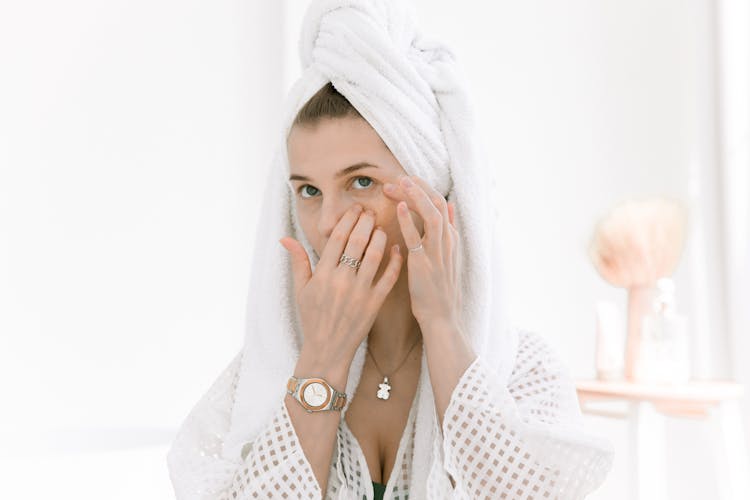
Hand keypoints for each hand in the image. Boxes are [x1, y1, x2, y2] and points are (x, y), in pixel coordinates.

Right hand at [279, 204, 403, 365]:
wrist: (327, 350)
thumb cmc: (312, 319)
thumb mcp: (301, 290)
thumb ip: (298, 261)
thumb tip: (285, 238)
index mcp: (323, 274)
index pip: (337, 238)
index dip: (348, 219)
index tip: (355, 209)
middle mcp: (342, 280)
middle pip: (357, 242)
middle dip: (366, 222)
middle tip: (371, 211)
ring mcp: (360, 292)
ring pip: (375, 256)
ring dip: (380, 237)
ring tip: (381, 227)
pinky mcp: (375, 303)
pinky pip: (388, 277)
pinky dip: (395, 261)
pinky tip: (397, 248)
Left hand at [383, 175, 462, 327]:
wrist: (441, 318)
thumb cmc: (438, 290)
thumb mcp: (447, 257)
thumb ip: (446, 231)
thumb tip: (450, 206)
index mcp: (451, 239)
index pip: (441, 204)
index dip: (424, 189)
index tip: (408, 180)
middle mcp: (447, 242)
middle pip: (437, 204)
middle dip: (418, 188)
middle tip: (399, 177)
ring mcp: (437, 252)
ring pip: (431, 215)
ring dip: (416, 197)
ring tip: (400, 183)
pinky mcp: (424, 264)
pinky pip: (418, 238)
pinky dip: (409, 221)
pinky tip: (400, 207)